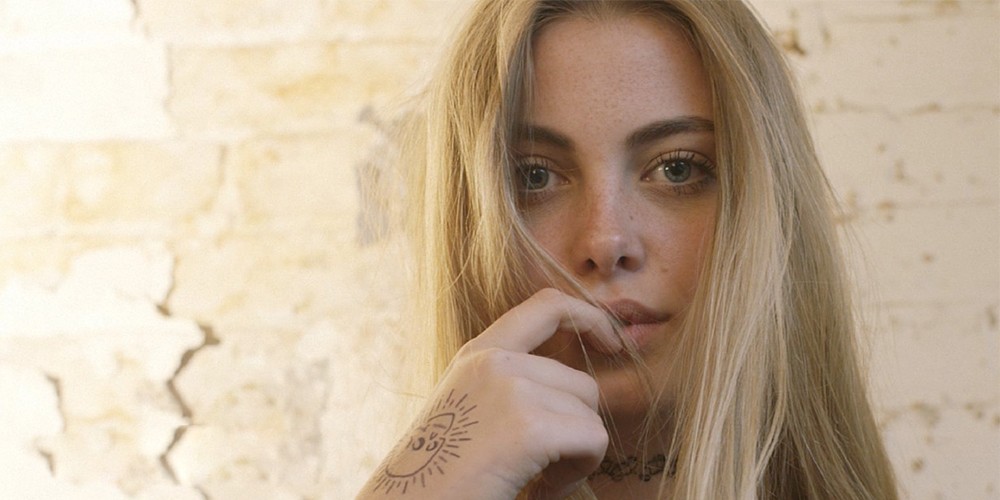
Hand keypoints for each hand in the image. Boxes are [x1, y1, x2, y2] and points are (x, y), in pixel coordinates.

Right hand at [359, 288, 621, 499]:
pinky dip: (578, 472)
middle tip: (541, 466)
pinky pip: (593, 440)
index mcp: (477, 354)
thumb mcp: (469, 410)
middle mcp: (494, 361)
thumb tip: (577, 387)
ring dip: (575, 455)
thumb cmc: (441, 473)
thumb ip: (510, 385)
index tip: (611, 341)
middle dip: (575, 430)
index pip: (547, 305)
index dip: (589, 316)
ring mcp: (511, 389)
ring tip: (534, 478)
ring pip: (590, 415)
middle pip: (581, 383)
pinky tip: (540, 489)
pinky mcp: (529, 427)